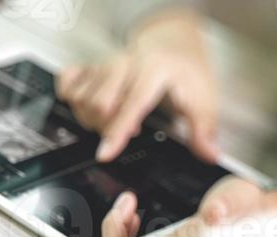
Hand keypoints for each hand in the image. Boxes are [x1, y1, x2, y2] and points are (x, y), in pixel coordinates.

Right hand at [56, 10, 216, 162]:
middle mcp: (125, 63)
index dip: (117, 132)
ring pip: (81, 98)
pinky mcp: (90, 64)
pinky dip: (71, 98)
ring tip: (112, 118)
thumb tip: (209, 154)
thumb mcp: (202, 95)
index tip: (105, 154)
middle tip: (127, 130)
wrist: (171, 42)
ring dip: (91, 118)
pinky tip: (87, 104)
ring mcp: (104, 62)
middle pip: (99, 104)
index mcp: (154, 69)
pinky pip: (67, 83)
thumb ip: (203, 128)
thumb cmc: (184, 69)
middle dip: (107, 127)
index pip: (131, 104)